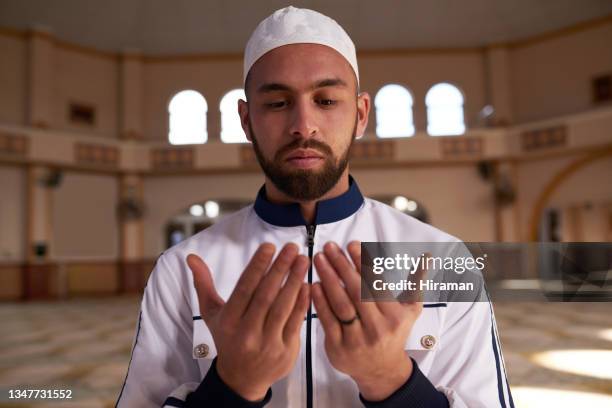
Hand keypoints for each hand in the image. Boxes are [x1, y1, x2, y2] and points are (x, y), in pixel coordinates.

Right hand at [187, 243, 309, 400]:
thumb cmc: (227, 338)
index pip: (244, 288)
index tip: (269, 246)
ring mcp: (267, 343)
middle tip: (292, 248)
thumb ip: (203, 284)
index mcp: (228, 321)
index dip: (257, 266)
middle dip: (280, 268)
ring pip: (282, 307)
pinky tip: (307, 285)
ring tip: (303, 260)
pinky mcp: (285, 351)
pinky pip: (295, 323)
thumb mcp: (212, 313)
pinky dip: (302, 303)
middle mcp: (247, 332)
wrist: (241, 379)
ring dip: (294, 281)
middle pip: (265, 295)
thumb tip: (192, 257)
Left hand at [312, 241, 424, 400]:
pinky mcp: (339, 347)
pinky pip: (328, 320)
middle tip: (330, 247)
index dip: (363, 262)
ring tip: (320, 260)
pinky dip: (320, 302)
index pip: (377, 284)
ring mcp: (357, 339)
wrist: (382, 370)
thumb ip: (416, 283)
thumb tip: (427, 257)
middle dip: (342, 266)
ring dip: (329, 279)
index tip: (351, 244)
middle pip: (357, 291)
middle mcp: (377, 327)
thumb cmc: (394, 332)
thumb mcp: (410, 310)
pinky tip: (314, 285)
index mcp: (394, 316)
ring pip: (341, 304)